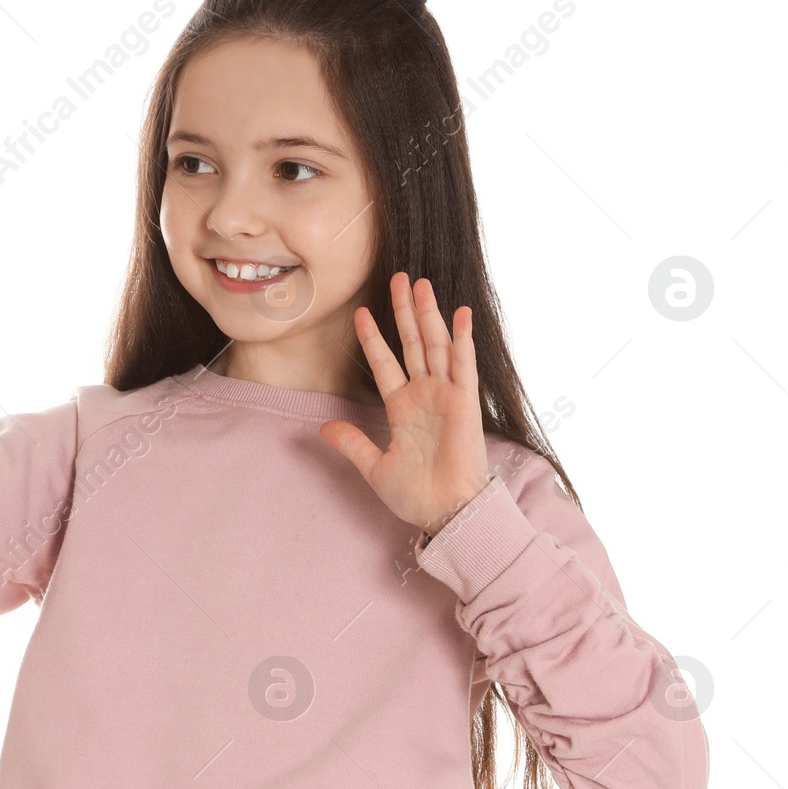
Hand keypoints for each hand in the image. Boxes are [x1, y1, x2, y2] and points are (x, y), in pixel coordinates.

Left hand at [319, 272, 489, 537]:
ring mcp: (446, 395)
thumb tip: (322, 428)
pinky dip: (463, 339)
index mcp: (402, 408)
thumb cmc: (415, 495)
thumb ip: (351, 444)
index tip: (361, 312)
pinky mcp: (465, 402)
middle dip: (404, 311)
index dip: (374, 338)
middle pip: (412, 343)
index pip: (385, 363)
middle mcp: (424, 395)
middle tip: (398, 277)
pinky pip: (464, 365)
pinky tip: (460, 313)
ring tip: (421, 283)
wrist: (446, 512)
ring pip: (435, 345)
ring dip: (429, 314)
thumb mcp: (374, 467)